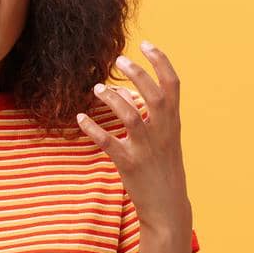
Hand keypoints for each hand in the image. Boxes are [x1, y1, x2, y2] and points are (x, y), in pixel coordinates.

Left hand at [75, 41, 191, 229]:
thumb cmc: (163, 171)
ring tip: (97, 88)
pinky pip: (107, 141)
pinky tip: (80, 118)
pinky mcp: (129, 164)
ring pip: (130, 115)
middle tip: (119, 59)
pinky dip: (92, 128)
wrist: (167, 208)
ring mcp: (146, 149)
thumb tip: (122, 92)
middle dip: (137, 73)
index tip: (147, 44)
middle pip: (154, 94)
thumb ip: (149, 117)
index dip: (161, 62)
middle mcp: (163, 133)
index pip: (173, 85)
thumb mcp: (164, 142)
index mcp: (173, 124)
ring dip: (113, 98)